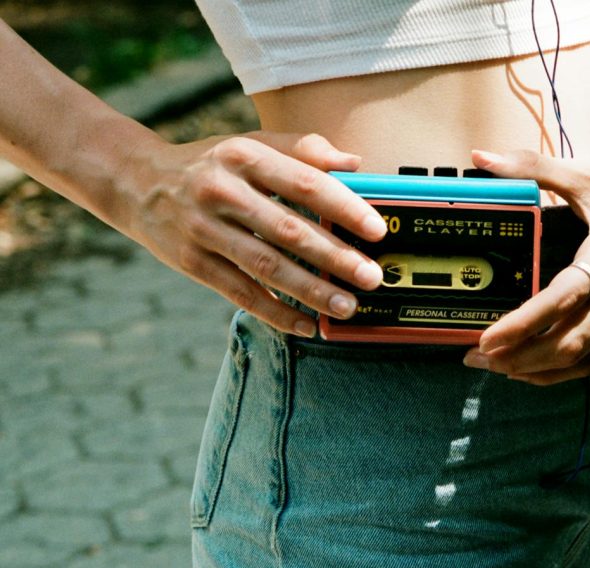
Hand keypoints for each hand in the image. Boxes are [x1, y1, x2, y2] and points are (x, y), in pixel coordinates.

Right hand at [122, 132, 386, 335]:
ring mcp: (203, 229)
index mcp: (244, 156)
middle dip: (335, 257)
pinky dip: (275, 312)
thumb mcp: (250, 144)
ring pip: (265, 266)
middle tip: (371, 277)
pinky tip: (306, 325)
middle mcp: (222, 191)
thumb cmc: (210, 163)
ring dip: (310, 290)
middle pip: (288, 230)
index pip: (304, 182)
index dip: (344, 208)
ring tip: (346, 306)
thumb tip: (355, 163)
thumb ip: (302, 149)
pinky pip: (240, 293)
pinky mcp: (191, 262)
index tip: (377, 230)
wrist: (137, 182)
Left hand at [463, 148, 589, 384]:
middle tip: (476, 355)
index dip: (525, 323)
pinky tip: (525, 370)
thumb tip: (482, 157)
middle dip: (519, 356)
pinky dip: (555, 372)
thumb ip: (530, 166)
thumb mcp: (583, 175)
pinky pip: (589, 360)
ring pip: (577, 358)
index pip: (564, 299)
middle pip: (568, 342)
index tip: (489, 337)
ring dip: (532, 368)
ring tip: (492, 365)